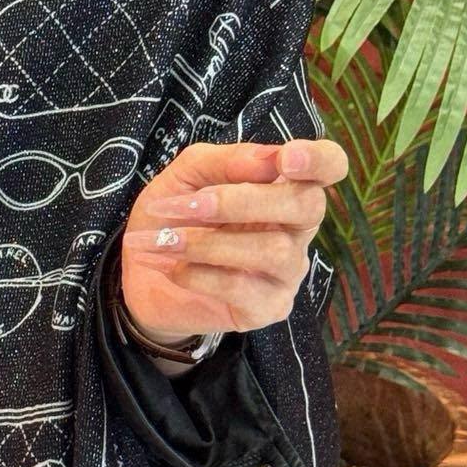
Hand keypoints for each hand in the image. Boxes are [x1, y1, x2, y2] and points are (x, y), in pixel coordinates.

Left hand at [116, 138, 347, 342]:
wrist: (138, 275)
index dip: (319, 159)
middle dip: (245, 201)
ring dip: (209, 242)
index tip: (287, 160)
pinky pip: (243, 288)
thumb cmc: (172, 218)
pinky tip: (176, 269)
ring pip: (274, 250)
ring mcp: (286, 271)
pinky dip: (200, 274)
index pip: (328, 166)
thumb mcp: (186, 177)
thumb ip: (223, 162)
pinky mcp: (268, 308)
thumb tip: (269, 158)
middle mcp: (295, 229)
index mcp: (282, 187)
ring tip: (166, 240)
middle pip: (308, 206)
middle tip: (193, 205)